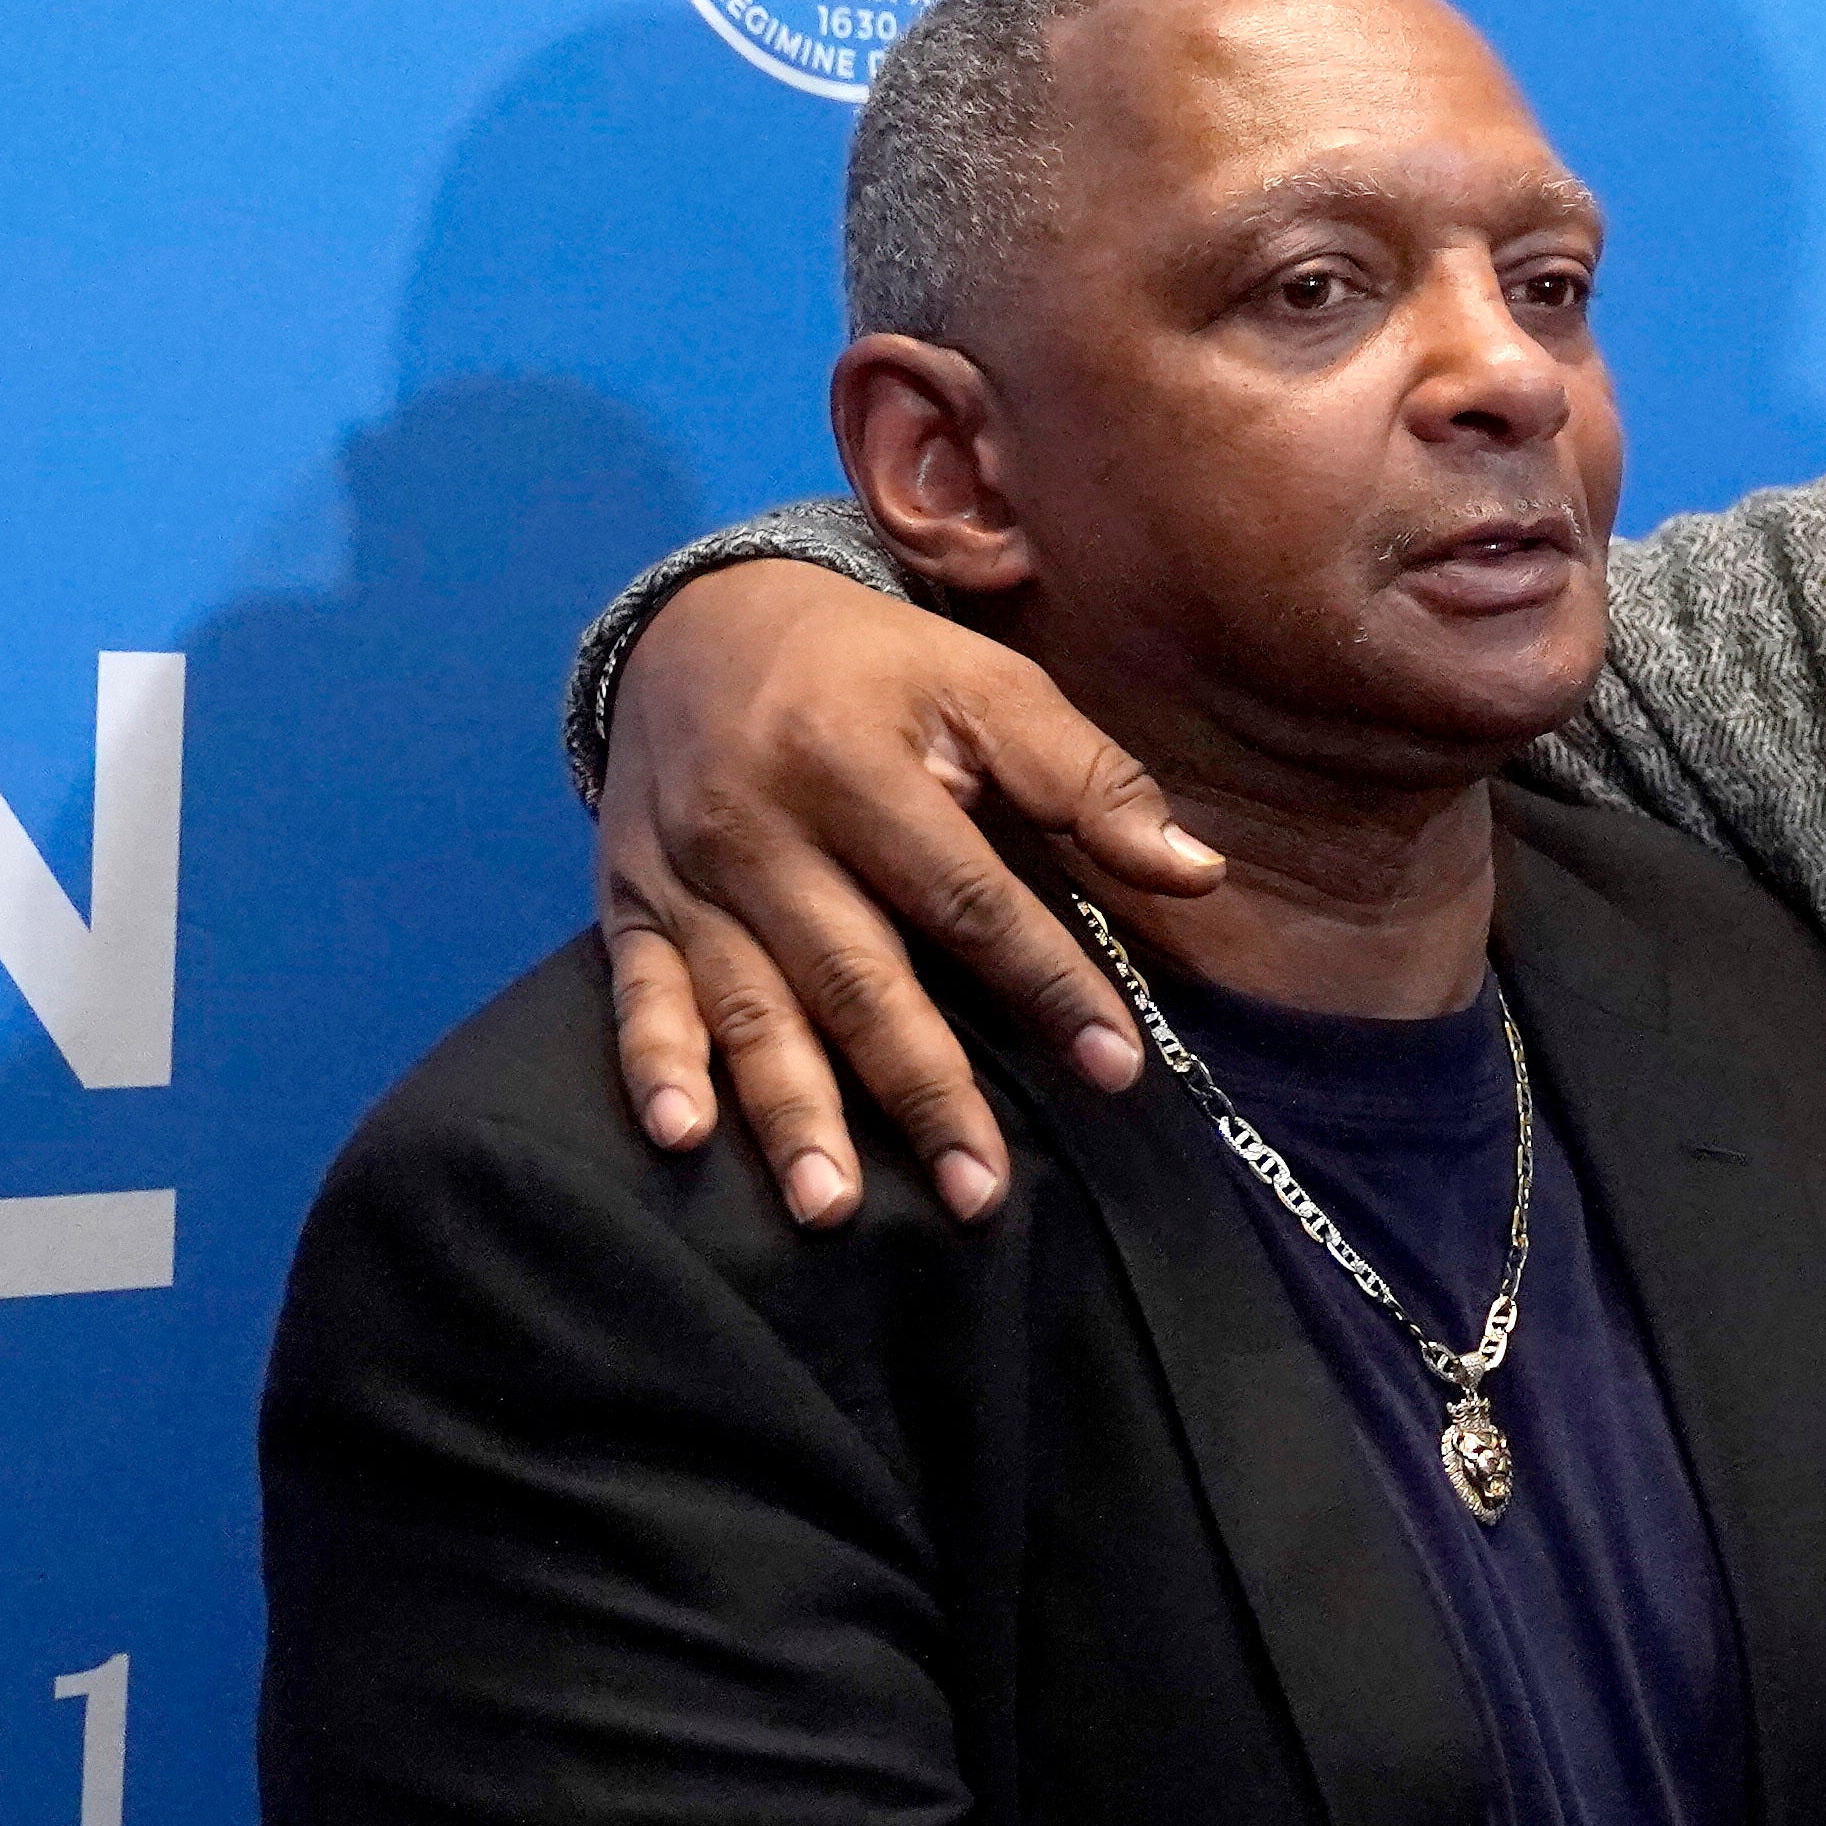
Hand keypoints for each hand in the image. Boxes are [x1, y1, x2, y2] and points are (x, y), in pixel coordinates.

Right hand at [595, 561, 1222, 1224]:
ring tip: (832, 1208)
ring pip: (747, 1007)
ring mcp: (687, 876)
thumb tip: (1196, 874)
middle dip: (919, 1090)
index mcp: (854, 764)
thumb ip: (1088, 780)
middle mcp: (761, 828)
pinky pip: (637, 996)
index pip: (966, 897)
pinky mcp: (629, 905)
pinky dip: (653, 1068)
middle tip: (978, 1191)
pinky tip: (684, 1139)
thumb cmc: (871, 667)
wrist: (698, 617)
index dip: (1045, 983)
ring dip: (791, 1112)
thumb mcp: (986, 684)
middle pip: (855, 976)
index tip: (1116, 1067)